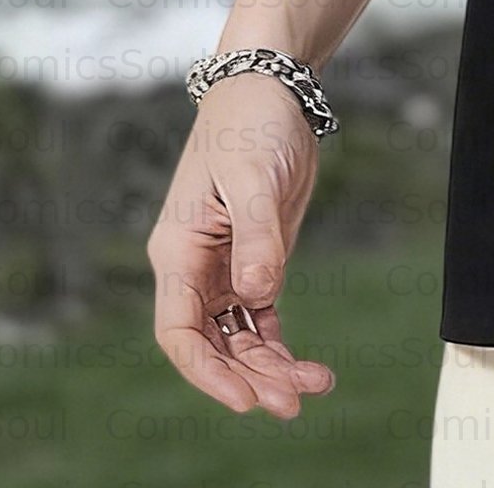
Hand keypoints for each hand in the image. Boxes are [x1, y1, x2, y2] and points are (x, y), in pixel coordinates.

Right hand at [147, 74, 335, 416]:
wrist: (269, 90)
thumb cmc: (250, 126)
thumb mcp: (254, 177)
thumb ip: (256, 237)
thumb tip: (259, 295)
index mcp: (179, 252)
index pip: (179, 330)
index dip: (206, 371)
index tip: (244, 396)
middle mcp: (195, 268)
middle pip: (212, 344)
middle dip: (248, 377)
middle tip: (292, 403)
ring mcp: (223, 268)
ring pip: (238, 337)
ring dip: (269, 366)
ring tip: (313, 387)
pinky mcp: (254, 260)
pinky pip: (260, 318)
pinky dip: (280, 344)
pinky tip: (308, 366)